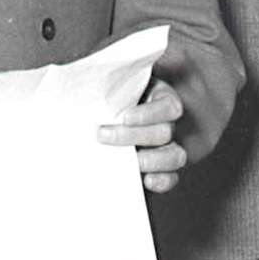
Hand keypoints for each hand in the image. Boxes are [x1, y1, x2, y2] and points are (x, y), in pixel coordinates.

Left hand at [99, 79, 185, 193]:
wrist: (107, 123)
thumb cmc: (109, 103)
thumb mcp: (114, 89)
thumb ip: (111, 87)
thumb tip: (83, 77)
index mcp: (161, 100)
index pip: (168, 108)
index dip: (149, 114)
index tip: (123, 117)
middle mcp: (168, 124)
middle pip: (165, 132)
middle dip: (133, 136)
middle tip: (101, 135)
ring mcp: (169, 147)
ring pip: (176, 156)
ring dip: (151, 161)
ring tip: (126, 162)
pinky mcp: (164, 170)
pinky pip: (172, 178)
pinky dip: (162, 182)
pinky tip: (146, 181)